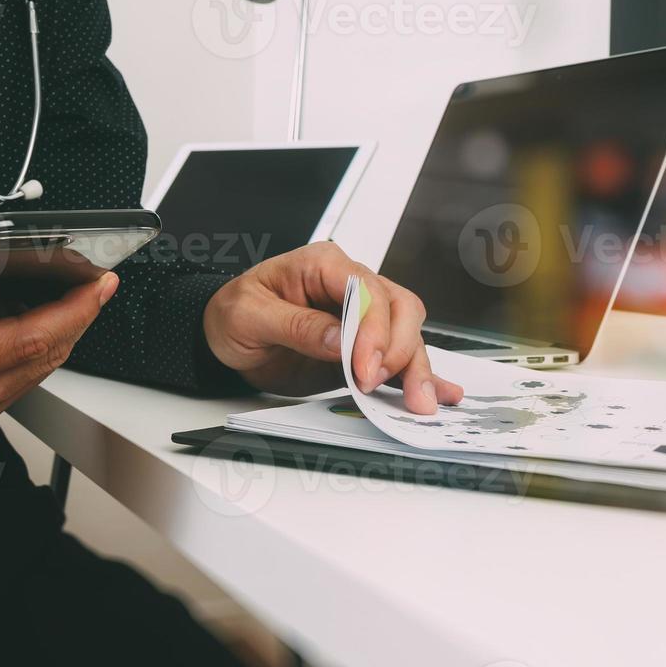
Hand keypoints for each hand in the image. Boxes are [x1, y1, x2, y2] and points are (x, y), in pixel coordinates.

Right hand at [0, 255, 118, 455]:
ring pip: (31, 376)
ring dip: (58, 337)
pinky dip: (32, 353)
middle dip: (77, 320)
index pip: (25, 342)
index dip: (70, 311)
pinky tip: (33, 325)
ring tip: (75, 297)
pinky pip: (12, 385)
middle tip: (97, 281)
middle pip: (41, 361)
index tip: (99, 283)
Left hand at [203, 243, 463, 414]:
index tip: (364, 368)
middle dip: (399, 349)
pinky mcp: (363, 344)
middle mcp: (349, 284)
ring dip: (415, 367)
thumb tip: (340, 339)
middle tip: (381, 384)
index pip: (366, 290)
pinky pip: (399, 353)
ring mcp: (361, 315)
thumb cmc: (232, 314)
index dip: (373, 329)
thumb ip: (296, 325)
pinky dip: (420, 372)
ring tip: (419, 402)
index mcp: (323, 265)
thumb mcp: (249, 315)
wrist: (224, 333)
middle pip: (398, 308)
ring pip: (407, 331)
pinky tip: (441, 390)